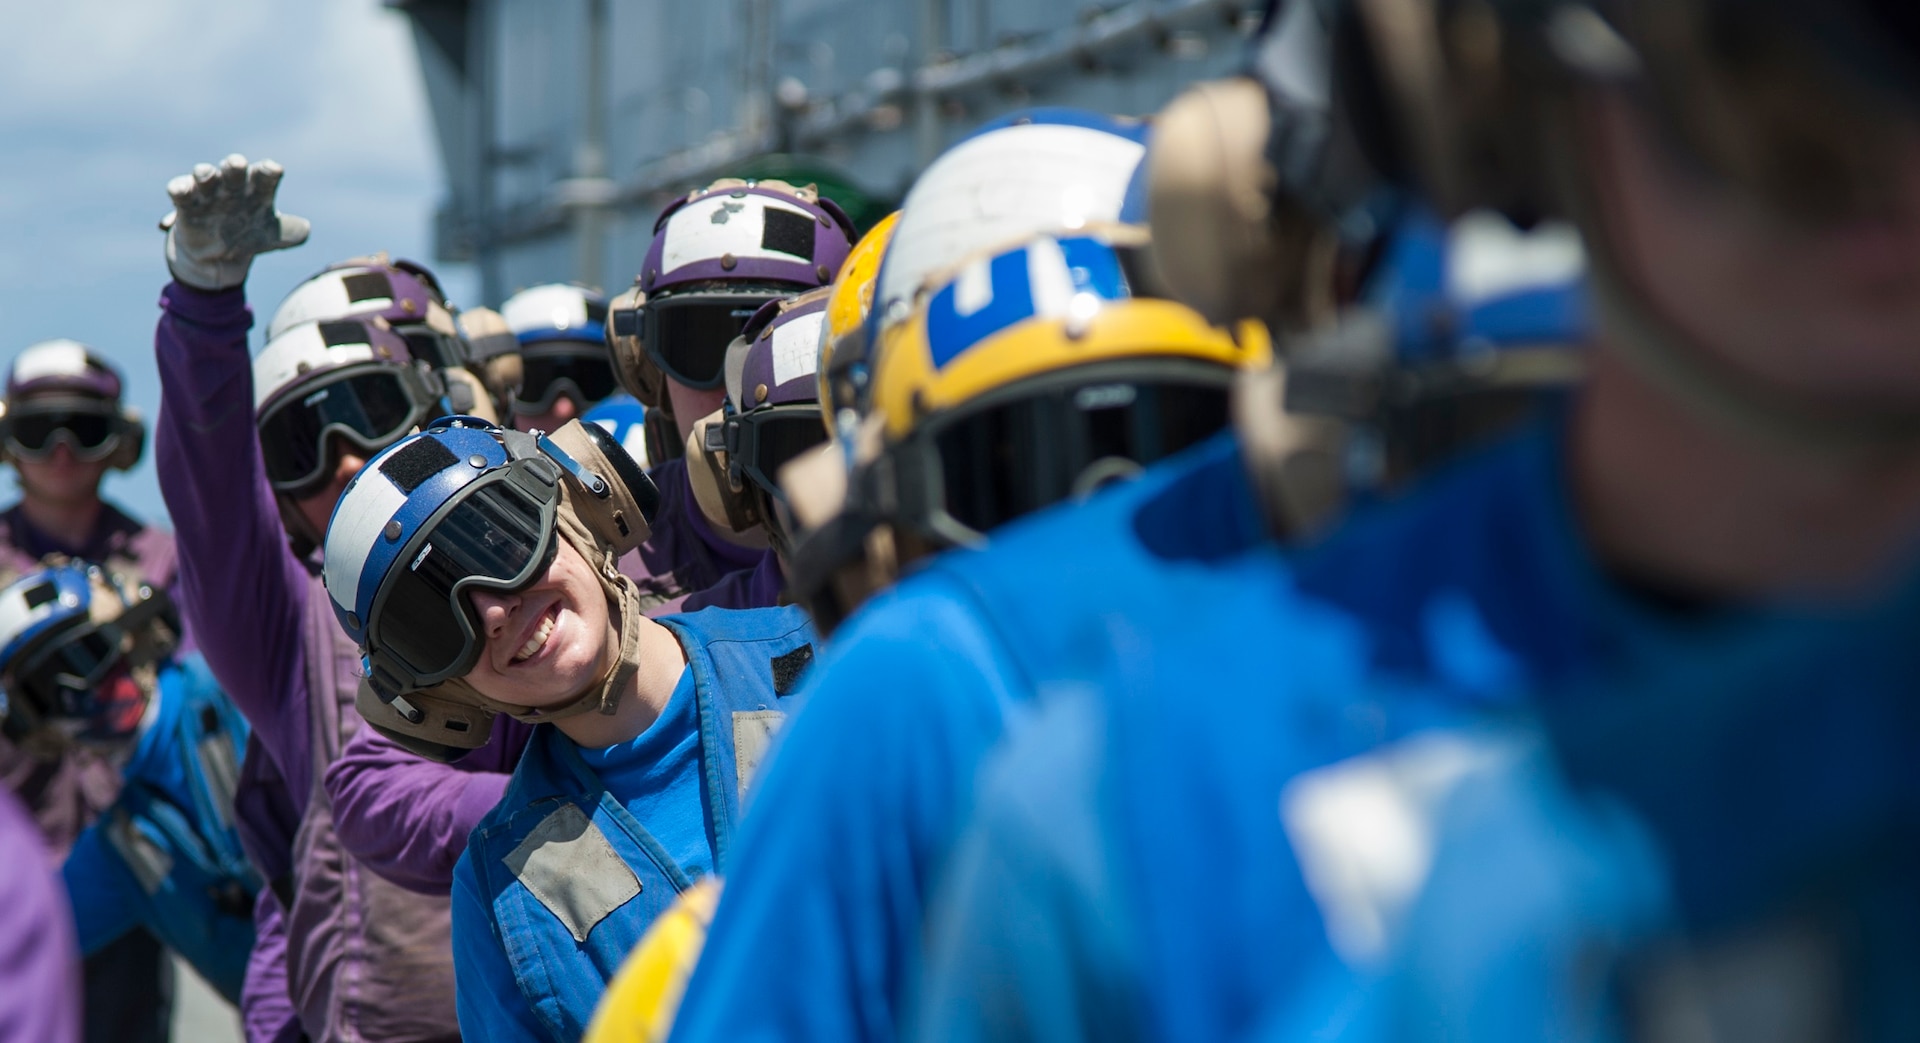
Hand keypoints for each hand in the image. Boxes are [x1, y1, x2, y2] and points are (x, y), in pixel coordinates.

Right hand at [160, 154, 310, 290]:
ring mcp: (210, 193)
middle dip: (234, 166)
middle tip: (236, 164)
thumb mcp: (274, 236)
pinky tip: (179, 189)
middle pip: (235, 170)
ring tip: (204, 174)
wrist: (219, 256)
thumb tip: (305, 230)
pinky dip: (179, 189)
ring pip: (206, 177)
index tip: (274, 170)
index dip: (269, 171)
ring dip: (205, 173)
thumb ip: (292, 232)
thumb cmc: (250, 236)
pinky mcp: (187, 205)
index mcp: (258, 190)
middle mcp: (234, 186)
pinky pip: (181, 193)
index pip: (266, 176)